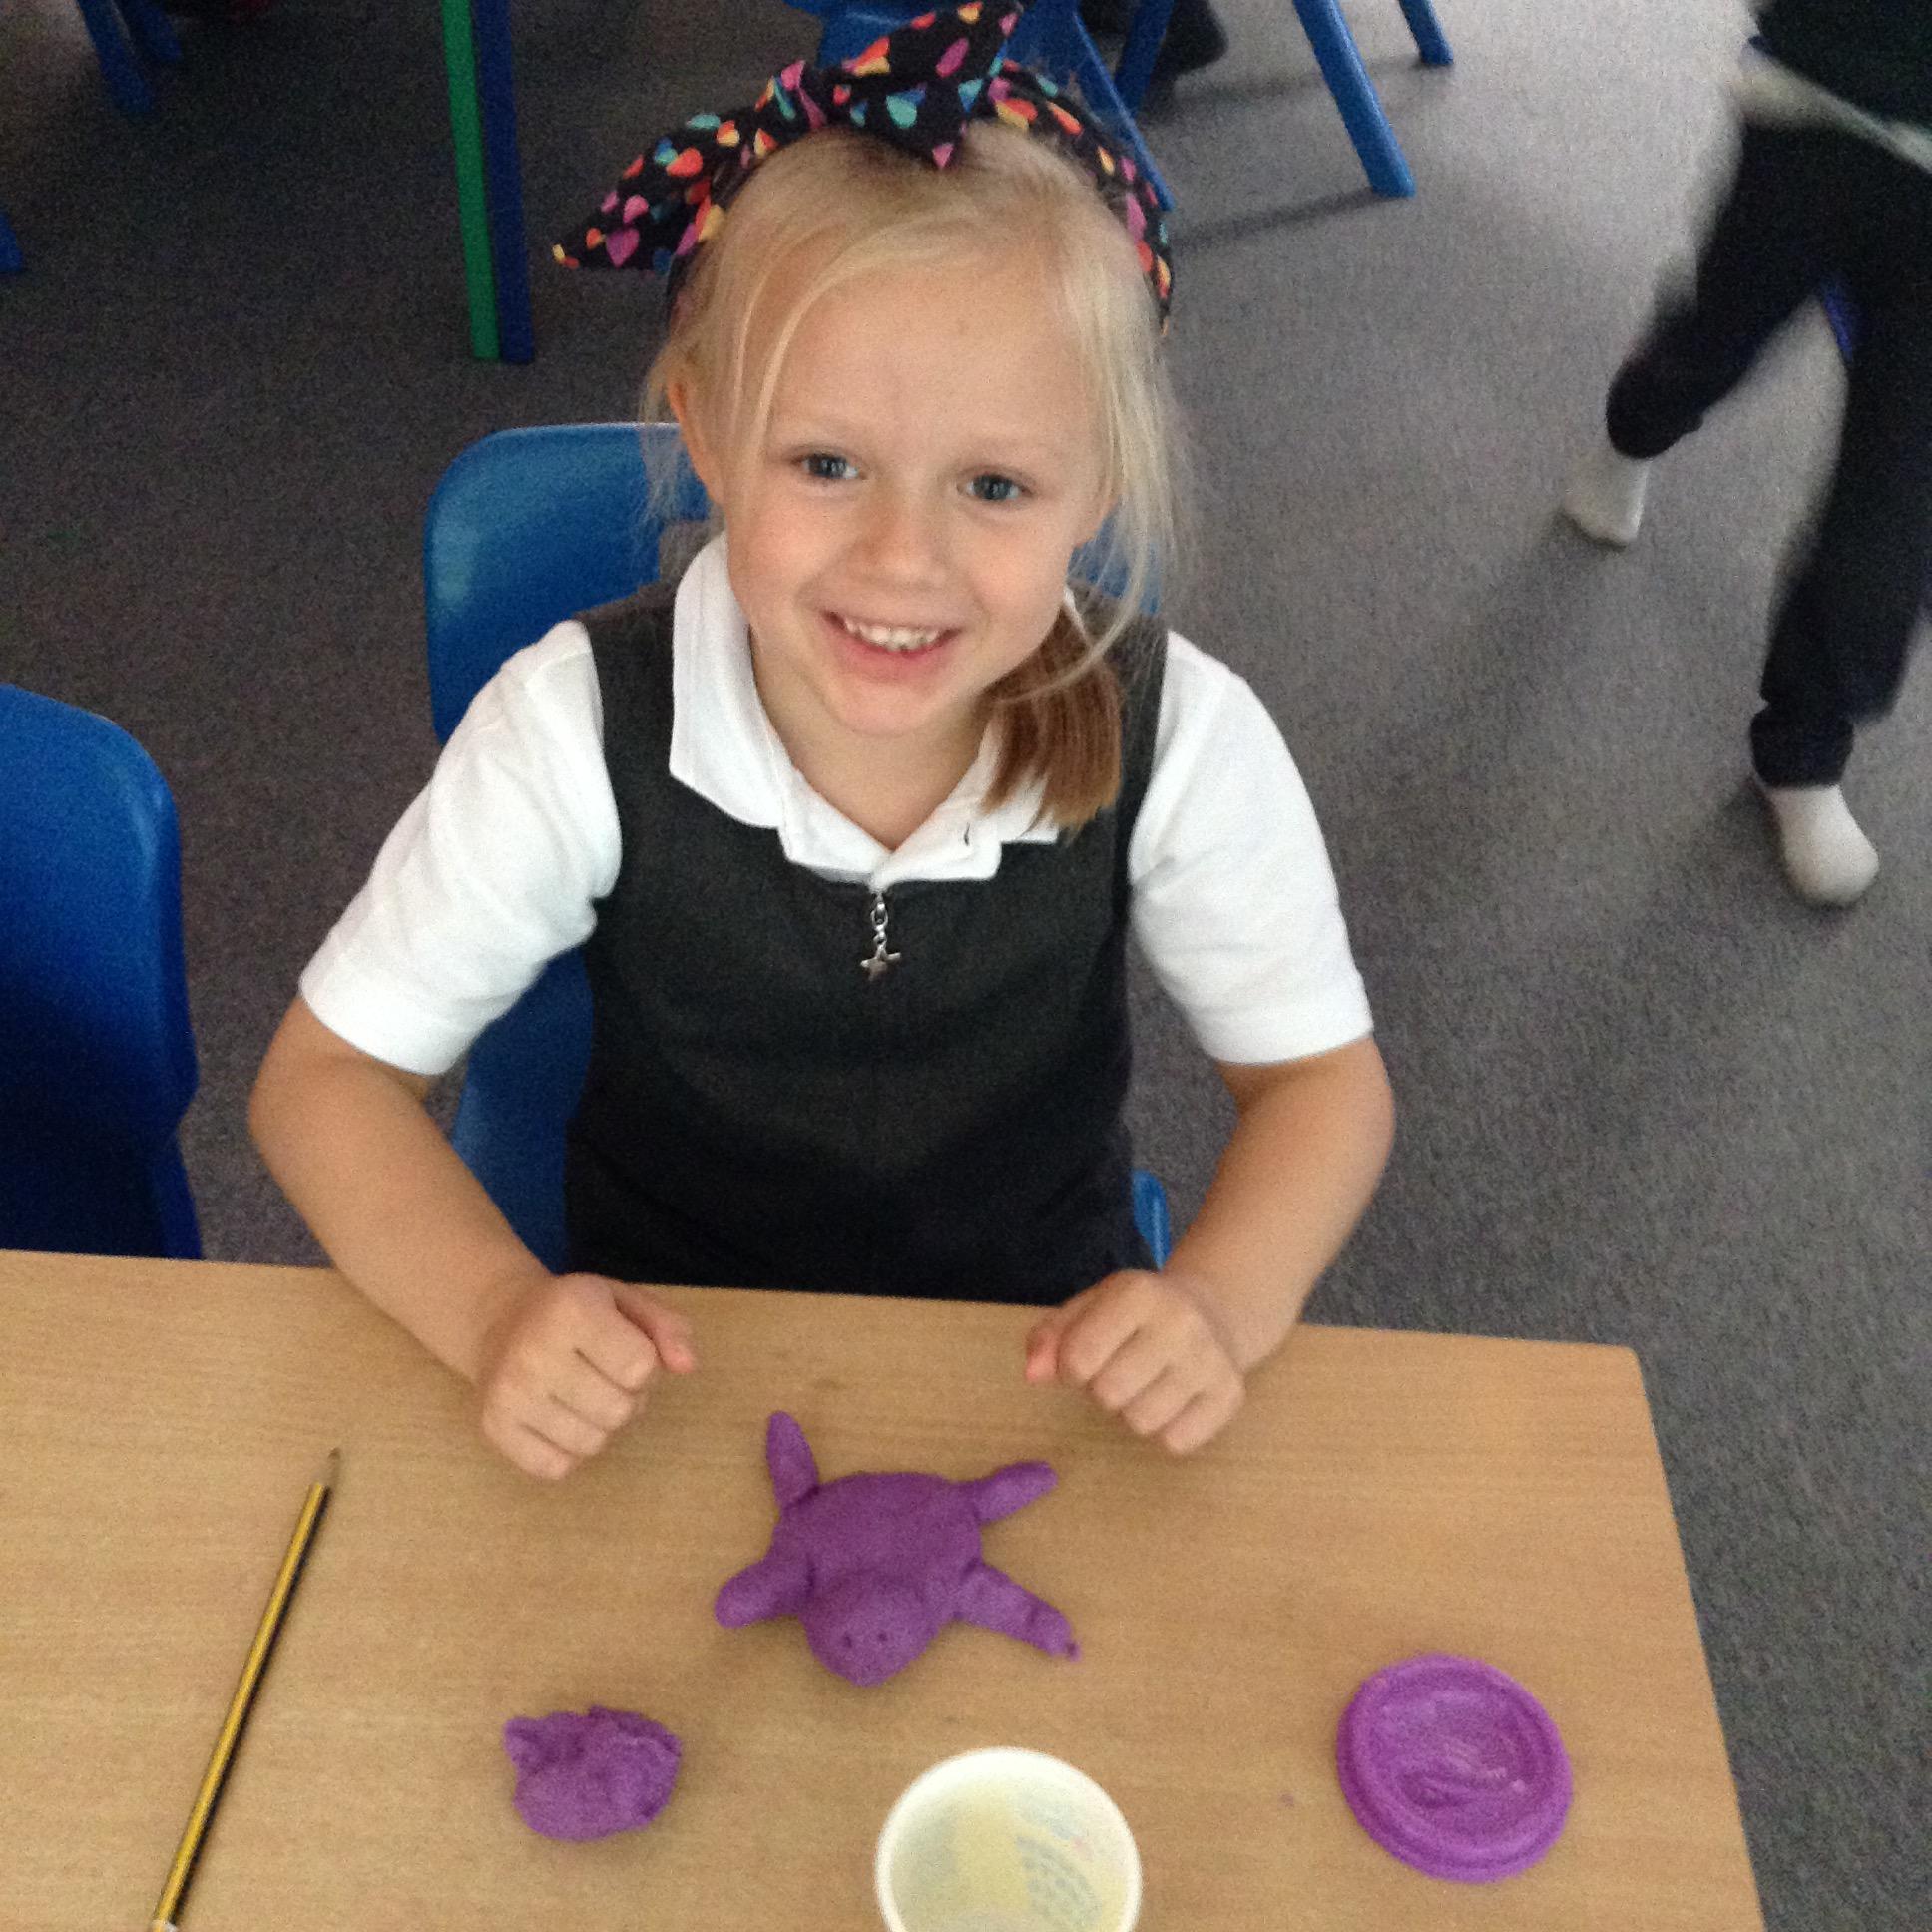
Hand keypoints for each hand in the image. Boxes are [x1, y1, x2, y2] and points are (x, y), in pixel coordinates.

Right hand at [471, 1270, 696, 1479]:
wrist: (499, 1320)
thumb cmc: (573, 1312)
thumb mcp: (625, 1301)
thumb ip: (668, 1328)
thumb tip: (689, 1366)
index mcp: (572, 1309)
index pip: (641, 1367)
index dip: (645, 1365)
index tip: (622, 1350)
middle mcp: (534, 1351)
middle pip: (620, 1410)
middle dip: (626, 1398)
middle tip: (604, 1376)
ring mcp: (509, 1394)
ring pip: (592, 1444)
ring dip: (599, 1426)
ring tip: (583, 1395)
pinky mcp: (494, 1427)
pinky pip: (556, 1467)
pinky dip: (569, 1451)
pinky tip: (559, 1417)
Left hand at [1023, 1269, 1244, 1453]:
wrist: (1215, 1311)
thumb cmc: (1136, 1315)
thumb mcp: (1090, 1308)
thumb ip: (1051, 1337)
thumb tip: (1033, 1374)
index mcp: (1138, 1293)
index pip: (1078, 1358)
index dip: (1068, 1369)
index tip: (1081, 1361)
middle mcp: (1180, 1323)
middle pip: (1108, 1395)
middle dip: (1101, 1391)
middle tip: (1118, 1371)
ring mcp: (1210, 1360)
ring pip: (1140, 1423)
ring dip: (1131, 1412)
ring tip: (1145, 1384)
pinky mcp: (1230, 1396)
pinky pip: (1175, 1443)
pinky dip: (1164, 1431)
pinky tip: (1172, 1400)